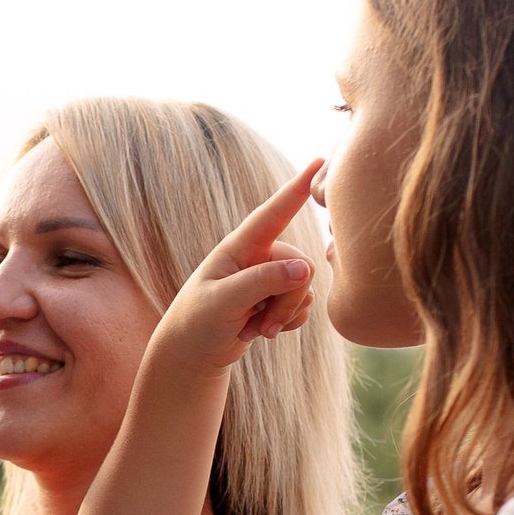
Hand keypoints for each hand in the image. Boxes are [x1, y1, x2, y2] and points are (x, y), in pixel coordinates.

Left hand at [152, 160, 322, 369]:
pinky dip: (288, 322)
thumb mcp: (223, 302)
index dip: (297, 188)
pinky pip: (304, 305)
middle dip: (287, 301)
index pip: (274, 212)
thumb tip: (305, 268)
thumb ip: (262, 282)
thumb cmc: (198, 322)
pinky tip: (263, 330)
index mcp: (241, 246)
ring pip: (305, 288)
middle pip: (301, 267)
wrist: (194, 351)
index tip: (319, 162)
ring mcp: (270, 276)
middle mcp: (260, 255)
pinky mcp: (278, 297)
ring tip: (256, 328)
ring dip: (284, 315)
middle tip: (262, 325)